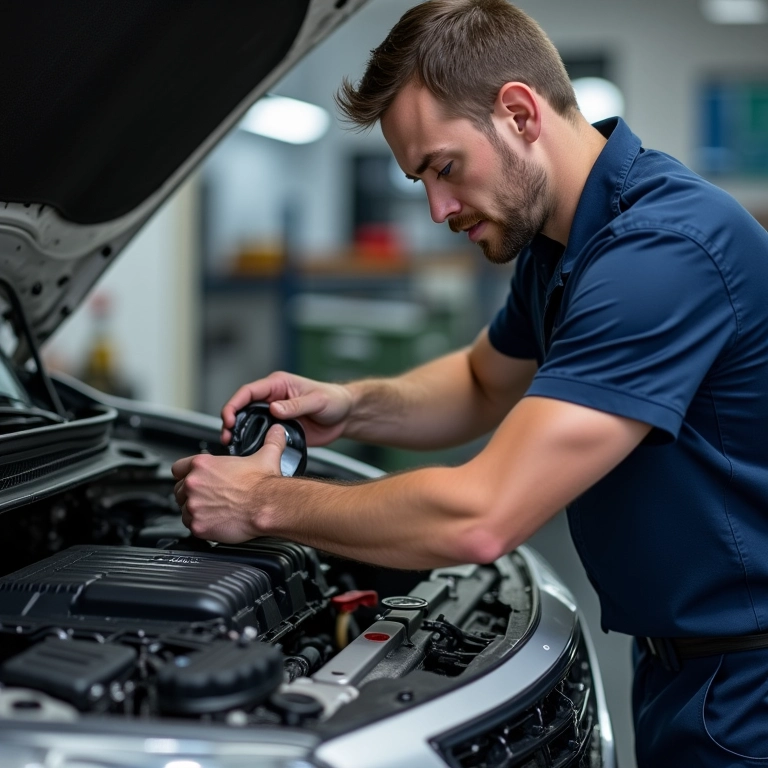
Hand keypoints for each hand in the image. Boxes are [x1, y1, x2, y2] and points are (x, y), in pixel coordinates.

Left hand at [172, 425, 284, 542]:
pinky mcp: (198, 525)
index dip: (186, 474)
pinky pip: (191, 526)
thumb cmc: (264, 485)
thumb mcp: (267, 455)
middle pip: (179, 490)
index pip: (178, 468)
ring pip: (183, 509)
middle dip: (192, 494)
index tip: (195, 479)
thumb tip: (277, 432)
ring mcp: (194, 506)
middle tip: (208, 497)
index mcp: (203, 465)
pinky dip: (200, 526)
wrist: (268, 506)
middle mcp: (194, 484)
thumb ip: (270, 441)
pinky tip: (213, 522)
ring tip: (212, 511)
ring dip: (195, 510)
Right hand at [221, 371, 352, 446]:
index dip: (235, 403)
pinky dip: (251, 441)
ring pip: (248, 421)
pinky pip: (260, 434)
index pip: (249, 391)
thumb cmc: (334, 400)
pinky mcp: (279, 429)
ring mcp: (275, 414)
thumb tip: (274, 408)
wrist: (346, 416)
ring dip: (238, 431)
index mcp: (278, 385)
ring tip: (230, 443)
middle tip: (226, 434)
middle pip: (243, 407)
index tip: (229, 417)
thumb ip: (295, 405)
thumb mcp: (317, 401)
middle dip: (231, 419)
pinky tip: (246, 450)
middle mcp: (273, 398)